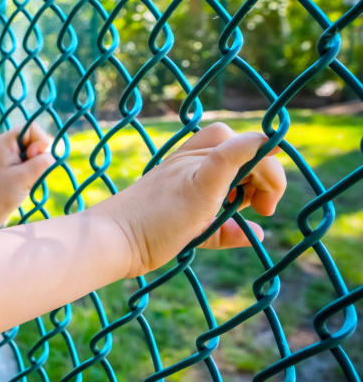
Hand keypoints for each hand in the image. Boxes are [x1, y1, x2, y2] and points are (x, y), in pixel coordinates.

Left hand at [0, 122, 55, 227]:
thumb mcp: (24, 178)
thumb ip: (41, 163)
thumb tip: (51, 155)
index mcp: (4, 143)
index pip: (31, 128)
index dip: (39, 141)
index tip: (32, 158)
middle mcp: (3, 147)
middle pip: (32, 141)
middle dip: (37, 157)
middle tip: (27, 174)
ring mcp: (4, 159)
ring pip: (30, 156)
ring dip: (33, 169)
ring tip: (22, 183)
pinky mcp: (6, 170)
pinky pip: (25, 166)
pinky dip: (28, 175)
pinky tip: (20, 187)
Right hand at [89, 122, 286, 278]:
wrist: (112, 239)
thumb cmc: (144, 236)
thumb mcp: (195, 230)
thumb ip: (224, 230)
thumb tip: (256, 233)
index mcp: (185, 165)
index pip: (229, 144)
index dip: (253, 163)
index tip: (254, 200)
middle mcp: (188, 158)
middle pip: (240, 142)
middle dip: (264, 171)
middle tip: (261, 207)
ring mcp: (189, 166)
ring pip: (243, 146)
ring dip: (266, 174)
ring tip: (261, 208)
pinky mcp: (196, 182)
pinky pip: (229, 154)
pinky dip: (251, 148)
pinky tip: (268, 153)